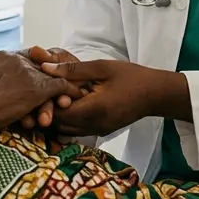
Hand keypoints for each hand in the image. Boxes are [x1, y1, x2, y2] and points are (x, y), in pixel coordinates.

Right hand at [0, 51, 84, 132]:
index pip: (29, 55)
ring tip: (73, 91)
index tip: (48, 72)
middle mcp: (16, 59)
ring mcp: (28, 72)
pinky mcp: (36, 87)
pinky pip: (61, 86)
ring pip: (54, 75)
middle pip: (45, 62)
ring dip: (64, 84)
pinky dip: (70, 91)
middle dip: (57, 72)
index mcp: (2, 57)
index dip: (41, 64)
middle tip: (67, 80)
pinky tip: (75, 97)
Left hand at [39, 59, 189, 136]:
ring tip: (60, 96)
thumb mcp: (101, 67)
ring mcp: (98, 131)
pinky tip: (72, 104)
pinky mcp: (101, 132)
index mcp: (95, 109)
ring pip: (66, 129)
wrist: (155, 94)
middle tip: (50, 91)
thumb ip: (72, 69)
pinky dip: (69, 119)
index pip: (59, 113)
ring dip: (59, 115)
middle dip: (50, 109)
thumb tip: (43, 67)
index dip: (49, 101)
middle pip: (59, 124)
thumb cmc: (130, 76)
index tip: (49, 86)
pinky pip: (76, 130)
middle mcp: (94, 125)